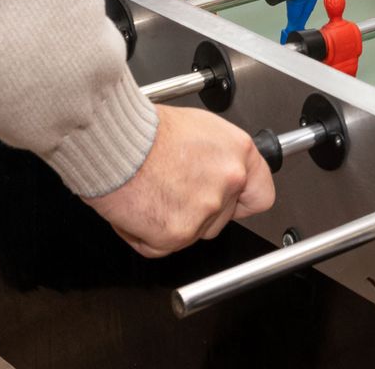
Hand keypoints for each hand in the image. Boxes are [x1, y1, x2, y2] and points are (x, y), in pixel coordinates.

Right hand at [85, 105, 274, 257]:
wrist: (115, 142)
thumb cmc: (145, 129)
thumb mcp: (199, 128)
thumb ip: (217, 156)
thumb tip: (217, 171)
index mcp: (238, 153)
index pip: (260, 194)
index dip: (241, 201)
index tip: (232, 203)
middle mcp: (228, 181)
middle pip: (221, 218)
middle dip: (196, 212)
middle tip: (170, 189)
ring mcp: (205, 210)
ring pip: (192, 234)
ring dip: (170, 222)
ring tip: (151, 192)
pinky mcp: (177, 234)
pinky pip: (160, 246)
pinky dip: (144, 235)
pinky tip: (137, 207)